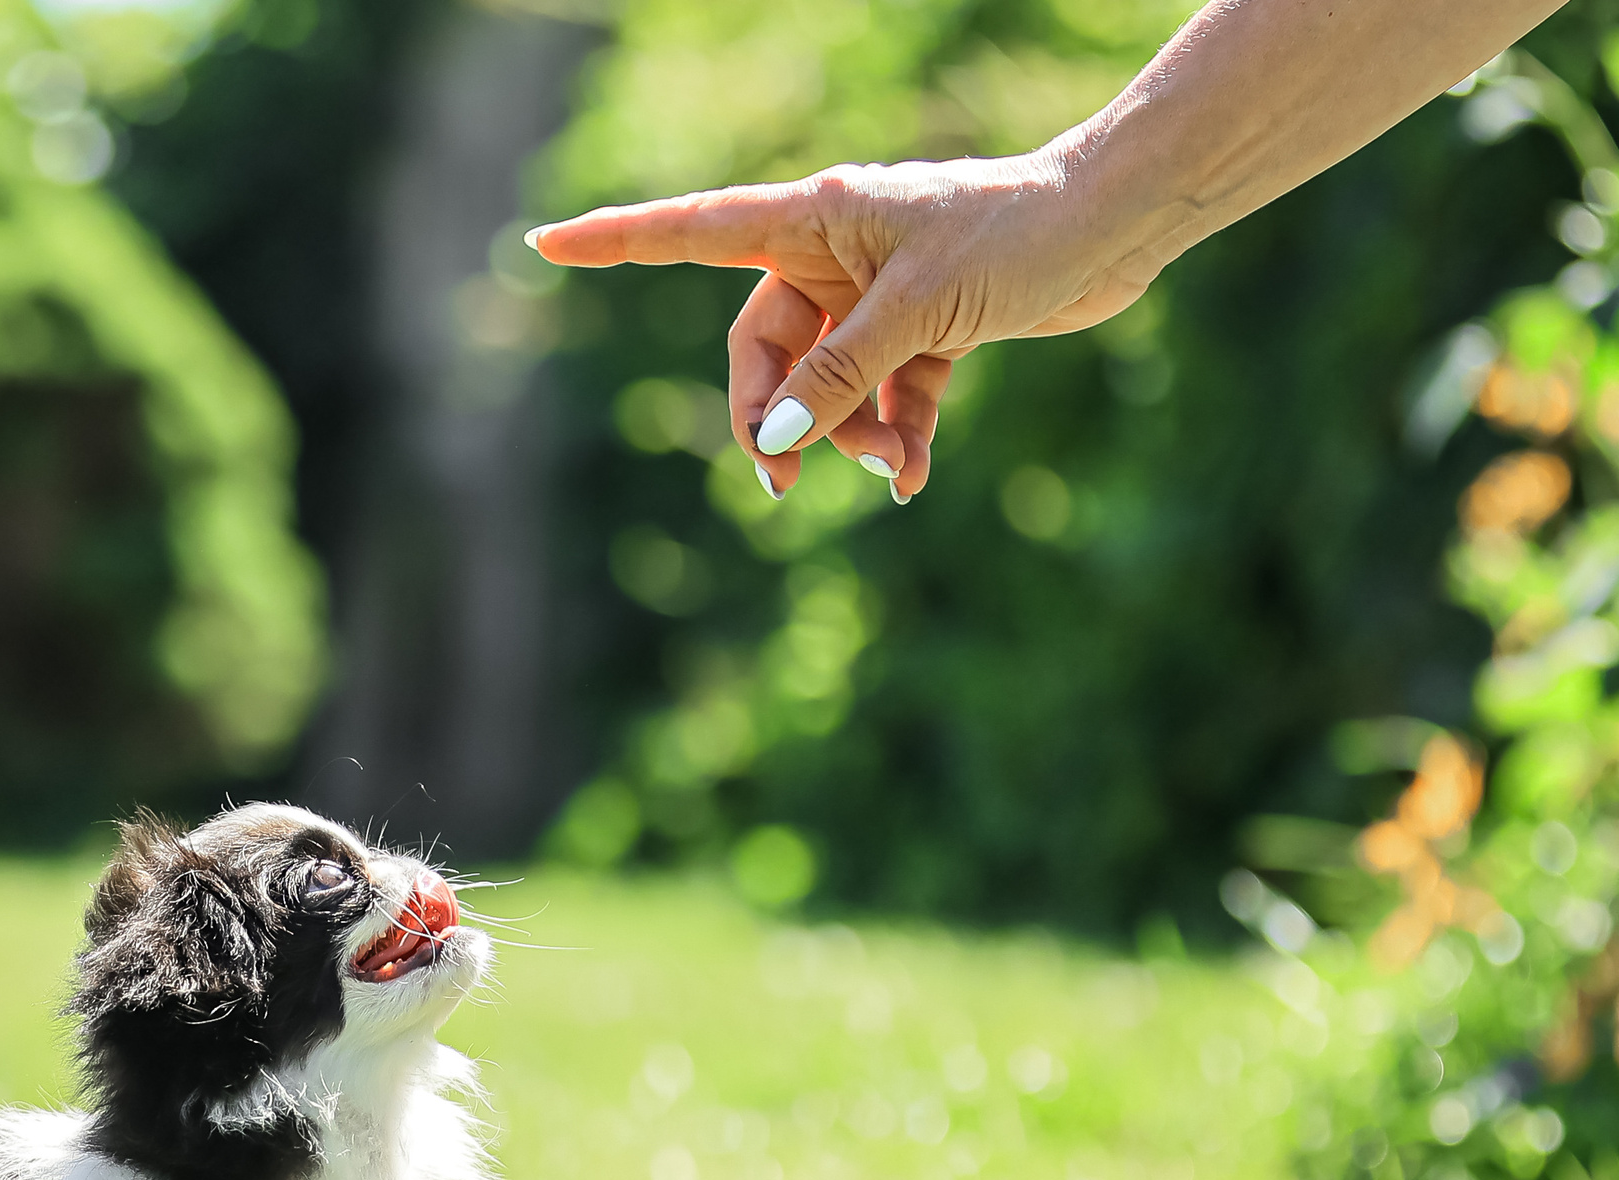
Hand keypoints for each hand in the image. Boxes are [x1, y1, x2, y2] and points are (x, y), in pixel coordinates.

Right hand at [530, 153, 1160, 500]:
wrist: (1118, 226)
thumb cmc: (1018, 234)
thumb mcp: (918, 311)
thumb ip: (841, 373)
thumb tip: (780, 436)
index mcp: (813, 217)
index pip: (689, 232)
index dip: (614, 243)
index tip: (542, 244)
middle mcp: (833, 253)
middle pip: (763, 349)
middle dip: (775, 416)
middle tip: (784, 481)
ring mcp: (876, 295)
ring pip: (823, 383)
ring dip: (847, 432)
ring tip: (890, 462)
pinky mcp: (922, 331)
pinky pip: (882, 396)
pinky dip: (894, 436)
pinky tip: (913, 479)